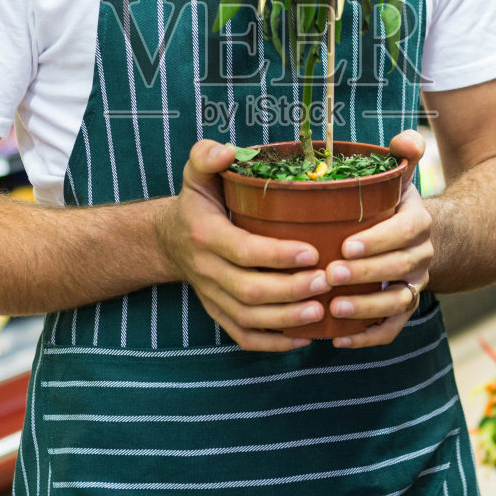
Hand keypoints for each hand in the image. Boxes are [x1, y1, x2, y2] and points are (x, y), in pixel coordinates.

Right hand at [154, 140, 327, 351]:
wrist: (169, 240)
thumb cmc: (197, 203)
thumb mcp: (196, 173)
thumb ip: (207, 156)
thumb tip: (229, 152)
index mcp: (205, 235)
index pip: (243, 251)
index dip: (277, 256)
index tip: (312, 252)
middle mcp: (207, 270)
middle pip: (249, 290)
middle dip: (290, 291)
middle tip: (327, 282)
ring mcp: (212, 297)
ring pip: (248, 318)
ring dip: (286, 319)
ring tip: (321, 310)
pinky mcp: (219, 314)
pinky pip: (244, 337)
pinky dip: (274, 343)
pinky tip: (306, 337)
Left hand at [324, 129, 432, 348]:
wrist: (413, 237)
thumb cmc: (391, 203)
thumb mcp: (399, 175)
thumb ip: (404, 152)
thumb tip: (406, 140)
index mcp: (418, 222)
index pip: (405, 232)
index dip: (378, 241)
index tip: (346, 245)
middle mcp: (420, 257)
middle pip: (399, 269)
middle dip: (366, 274)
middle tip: (330, 275)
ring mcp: (413, 286)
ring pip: (398, 303)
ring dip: (367, 308)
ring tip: (335, 308)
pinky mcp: (402, 309)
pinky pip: (392, 329)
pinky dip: (368, 337)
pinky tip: (339, 338)